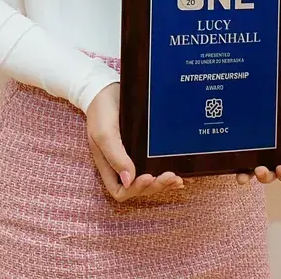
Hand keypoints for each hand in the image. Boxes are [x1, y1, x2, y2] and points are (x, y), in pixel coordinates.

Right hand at [86, 83, 184, 201]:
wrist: (107, 88)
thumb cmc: (101, 111)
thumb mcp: (103, 133)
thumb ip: (114, 156)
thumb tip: (129, 180)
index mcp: (108, 166)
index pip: (120, 191)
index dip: (135, 190)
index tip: (148, 177)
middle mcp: (121, 165)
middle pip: (138, 188)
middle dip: (154, 186)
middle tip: (170, 177)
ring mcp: (133, 156)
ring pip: (148, 179)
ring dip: (163, 183)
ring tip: (177, 179)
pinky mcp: (143, 147)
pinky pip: (154, 164)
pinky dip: (166, 171)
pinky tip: (179, 173)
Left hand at [236, 80, 280, 185]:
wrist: (272, 73)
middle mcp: (272, 148)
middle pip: (271, 172)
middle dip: (267, 177)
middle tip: (262, 171)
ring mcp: (256, 143)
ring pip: (253, 167)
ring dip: (250, 175)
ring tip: (244, 176)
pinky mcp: (241, 136)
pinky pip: (238, 153)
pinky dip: (236, 164)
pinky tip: (232, 166)